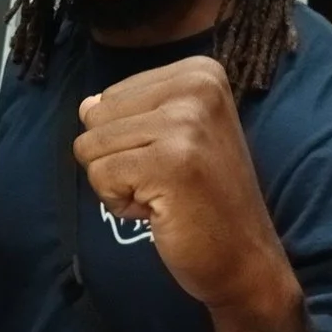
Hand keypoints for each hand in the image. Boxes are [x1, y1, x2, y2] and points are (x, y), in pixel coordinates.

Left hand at [74, 55, 288, 314]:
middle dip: (118, 158)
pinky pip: (99, 176)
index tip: (172, 160)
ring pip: (90, 147)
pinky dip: (120, 203)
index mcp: (200, 73)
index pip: (110, 96)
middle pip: (95, 117)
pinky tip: (161, 210)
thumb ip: (129, 114)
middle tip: (167, 181)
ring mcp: (186, 123)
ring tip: (165, 194)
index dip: (127, 138)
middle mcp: (198, 87)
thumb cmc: (205, 200)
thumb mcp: (173, 138)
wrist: (246, 259)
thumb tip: (85, 105)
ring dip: (118, 182)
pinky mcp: (171, 162)